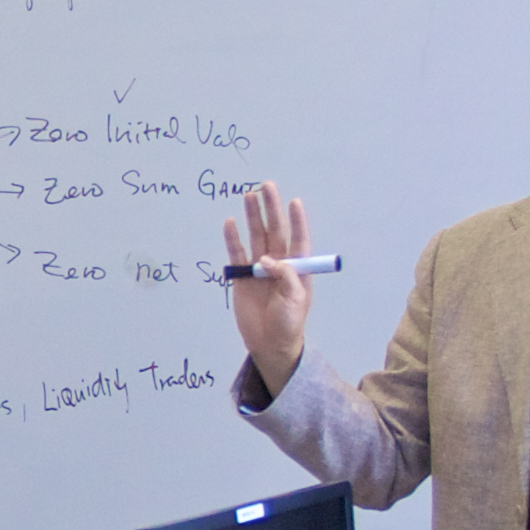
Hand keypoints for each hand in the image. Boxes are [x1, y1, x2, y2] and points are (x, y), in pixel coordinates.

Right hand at [220, 184, 319, 390]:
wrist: (270, 343)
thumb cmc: (289, 322)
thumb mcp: (295, 299)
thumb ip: (284, 276)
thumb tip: (265, 260)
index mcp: (297, 267)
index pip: (298, 238)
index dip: (297, 220)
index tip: (294, 202)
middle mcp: (278, 262)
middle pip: (275, 230)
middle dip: (271, 208)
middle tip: (266, 187)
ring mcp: (258, 268)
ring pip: (255, 236)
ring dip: (253, 216)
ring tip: (249, 196)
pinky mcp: (242, 277)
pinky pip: (236, 254)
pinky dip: (233, 238)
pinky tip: (231, 223)